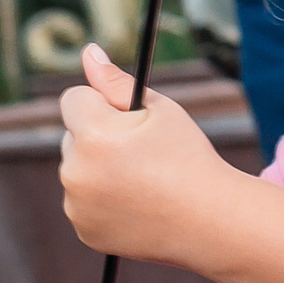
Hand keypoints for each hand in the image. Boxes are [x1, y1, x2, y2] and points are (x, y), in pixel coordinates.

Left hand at [58, 44, 235, 268]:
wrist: (210, 220)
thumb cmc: (188, 157)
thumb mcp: (160, 110)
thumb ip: (116, 82)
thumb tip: (88, 52)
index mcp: (94, 134)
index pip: (73, 99)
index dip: (102, 104)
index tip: (129, 120)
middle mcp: (76, 171)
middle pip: (73, 137)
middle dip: (98, 138)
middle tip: (143, 155)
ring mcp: (76, 205)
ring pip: (78, 171)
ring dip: (98, 170)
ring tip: (143, 181)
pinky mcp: (84, 230)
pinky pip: (83, 203)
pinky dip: (102, 201)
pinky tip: (137, 204)